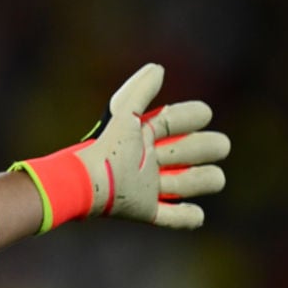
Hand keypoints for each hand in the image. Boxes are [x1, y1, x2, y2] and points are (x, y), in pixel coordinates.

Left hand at [75, 63, 229, 227]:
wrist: (86, 184)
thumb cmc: (104, 147)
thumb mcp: (122, 115)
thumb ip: (139, 91)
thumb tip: (159, 68)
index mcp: (147, 134)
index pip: (184, 119)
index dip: (193, 116)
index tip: (198, 116)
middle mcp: (153, 159)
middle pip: (200, 149)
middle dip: (201, 147)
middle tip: (173, 153)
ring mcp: (151, 186)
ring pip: (196, 182)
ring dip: (198, 180)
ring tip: (180, 181)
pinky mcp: (147, 211)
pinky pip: (178, 218)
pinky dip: (190, 216)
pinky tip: (196, 212)